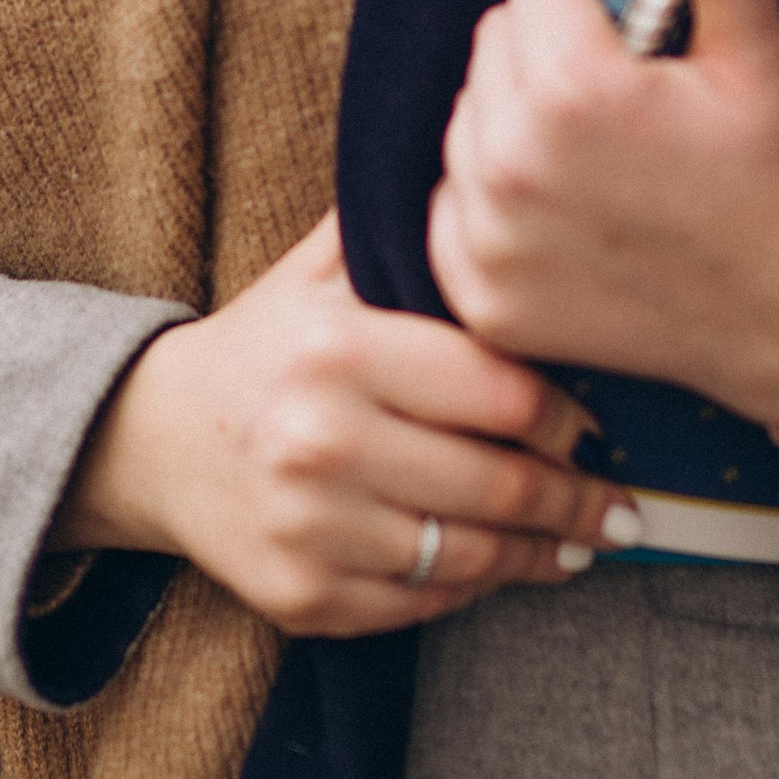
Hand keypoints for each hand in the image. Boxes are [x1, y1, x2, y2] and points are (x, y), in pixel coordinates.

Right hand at [52, 213, 642, 635]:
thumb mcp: (325, 269)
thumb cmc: (270, 343)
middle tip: (623, 504)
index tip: (598, 424)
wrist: (156, 437)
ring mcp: (309, 528)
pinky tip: (509, 567)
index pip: (496, 393)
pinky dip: (476, 588)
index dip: (565, 415)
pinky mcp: (302, 597)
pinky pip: (421, 603)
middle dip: (576, 499)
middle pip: (495, 484)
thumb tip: (504, 175)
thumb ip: (405, 228)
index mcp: (340, 349)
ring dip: (542, 554)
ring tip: (586, 542)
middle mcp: (320, 441)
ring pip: (468, 556)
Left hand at [428, 0, 778, 434]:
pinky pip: (450, 201)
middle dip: (551, 53)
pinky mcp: (480, 294)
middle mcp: (513, 164)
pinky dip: (494, 200)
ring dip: (517, 121)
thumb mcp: (759, 59)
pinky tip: (566, 211)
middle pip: (495, 42)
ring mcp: (489, 238)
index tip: (638, 37)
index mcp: (576, 92)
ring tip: (600, 158)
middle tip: (627, 103)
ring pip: (466, 117)